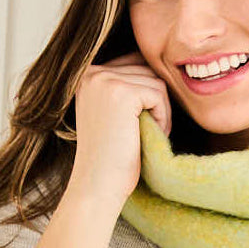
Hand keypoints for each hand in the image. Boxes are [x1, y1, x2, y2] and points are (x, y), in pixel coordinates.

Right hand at [66, 52, 172, 213]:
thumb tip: (156, 61)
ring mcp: (104, 81)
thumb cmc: (110, 156)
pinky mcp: (122, 93)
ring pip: (155, 81)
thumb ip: (126, 85)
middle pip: (146, 69)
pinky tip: (150, 135)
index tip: (137, 124)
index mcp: (85, 74)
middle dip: (154, 101)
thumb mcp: (112, 113)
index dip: (145, 94)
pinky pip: (159, 93)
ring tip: (147, 135)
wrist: (97, 185)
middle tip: (147, 132)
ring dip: (160, 111)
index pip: (132, 63)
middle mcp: (91, 72)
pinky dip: (162, 117)